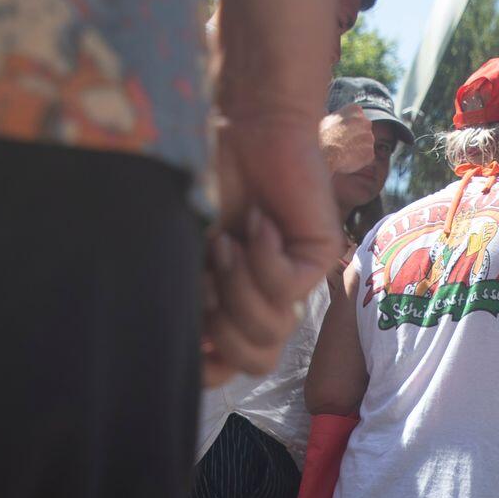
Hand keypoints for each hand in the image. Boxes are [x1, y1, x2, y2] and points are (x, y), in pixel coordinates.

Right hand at [202, 106, 345, 384]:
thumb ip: (187, 301)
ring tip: (227, 242)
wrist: (241, 127)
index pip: (227, 370)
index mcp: (231, 304)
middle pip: (254, 361)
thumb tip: (191, 347)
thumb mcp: (180, 253)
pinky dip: (261, 255)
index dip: (207, 364)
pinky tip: (257, 222)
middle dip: (222, 326)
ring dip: (238, 286)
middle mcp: (267, 300)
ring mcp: (296, 282)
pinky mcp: (318, 258)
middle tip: (209, 274)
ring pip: (272, 331)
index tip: (191, 328)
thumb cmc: (204, 182)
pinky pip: (286, 289)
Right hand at [319, 103, 374, 174]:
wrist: (323, 154)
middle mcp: (366, 122)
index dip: (350, 125)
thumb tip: (332, 115)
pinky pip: (366, 157)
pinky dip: (359, 159)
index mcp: (355, 110)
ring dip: (358, 148)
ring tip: (343, 152)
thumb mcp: (326, 118)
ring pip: (365, 143)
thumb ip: (337, 116)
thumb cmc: (321, 136)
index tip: (343, 131)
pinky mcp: (369, 153)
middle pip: (364, 129)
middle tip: (343, 142)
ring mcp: (369, 138)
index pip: (358, 116)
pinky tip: (348, 159)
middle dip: (356, 136)